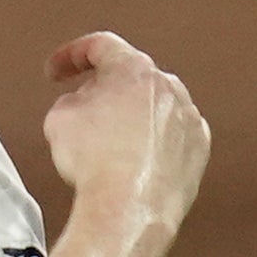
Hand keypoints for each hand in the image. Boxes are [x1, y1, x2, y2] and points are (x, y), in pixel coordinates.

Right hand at [40, 32, 208, 222]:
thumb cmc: (96, 164)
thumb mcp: (59, 118)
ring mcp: (188, 117)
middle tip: (83, 112)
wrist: (129, 209)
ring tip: (109, 144)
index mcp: (134, 70)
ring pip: (154, 107)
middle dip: (104, 90)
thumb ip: (74, 99)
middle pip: (130, 78)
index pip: (100, 46)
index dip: (70, 56)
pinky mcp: (198, 148)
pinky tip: (135, 160)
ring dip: (131, 117)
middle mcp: (168, 87)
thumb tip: (87, 107)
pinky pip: (172, 135)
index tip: (57, 72)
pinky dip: (154, 141)